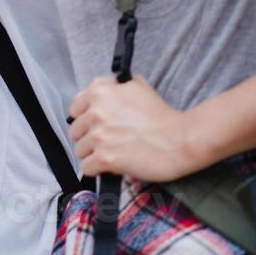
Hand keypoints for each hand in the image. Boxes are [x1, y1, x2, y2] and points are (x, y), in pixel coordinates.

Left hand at [68, 75, 207, 180]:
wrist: (180, 139)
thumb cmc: (162, 115)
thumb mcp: (137, 85)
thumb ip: (114, 85)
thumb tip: (103, 89)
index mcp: (99, 91)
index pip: (75, 109)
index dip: (85, 119)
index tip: (96, 125)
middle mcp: (95, 111)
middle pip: (76, 131)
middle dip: (89, 137)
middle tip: (108, 141)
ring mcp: (99, 135)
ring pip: (80, 150)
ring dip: (93, 154)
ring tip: (113, 153)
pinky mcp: (105, 158)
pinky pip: (87, 167)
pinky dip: (96, 169)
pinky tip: (110, 165)